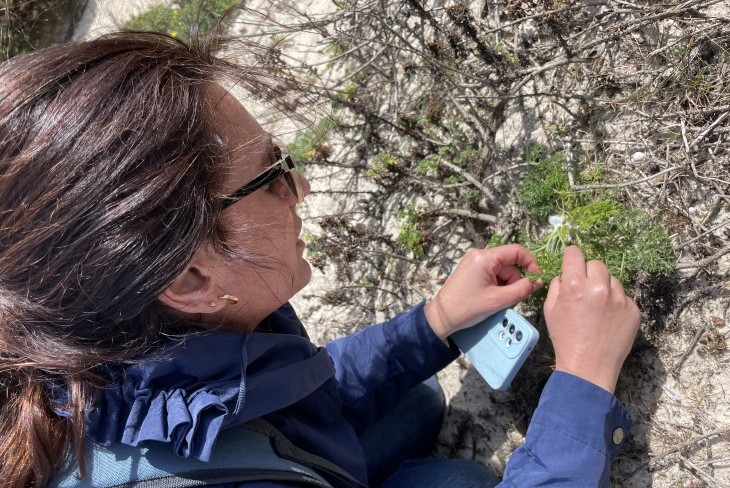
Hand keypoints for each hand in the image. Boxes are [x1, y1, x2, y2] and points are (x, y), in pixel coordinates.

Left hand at [424, 244, 541, 339]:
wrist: (442, 317)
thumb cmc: (468, 308)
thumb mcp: (499, 300)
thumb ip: (522, 289)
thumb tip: (539, 282)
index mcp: (485, 257)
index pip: (516, 251)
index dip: (531, 263)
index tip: (537, 279)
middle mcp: (479, 254)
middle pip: (509, 264)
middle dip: (514, 282)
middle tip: (510, 300)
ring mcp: (474, 261)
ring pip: (502, 271)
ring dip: (506, 287)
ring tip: (498, 302)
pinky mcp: (471, 270)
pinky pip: (492, 274)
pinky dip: (497, 286)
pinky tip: (491, 299)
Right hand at [544, 246, 639, 392]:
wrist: (588, 367)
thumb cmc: (565, 339)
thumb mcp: (550, 310)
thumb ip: (557, 286)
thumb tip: (566, 275)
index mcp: (575, 285)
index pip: (575, 254)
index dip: (572, 257)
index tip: (572, 261)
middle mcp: (599, 287)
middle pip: (596, 264)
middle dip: (589, 273)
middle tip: (585, 288)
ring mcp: (619, 299)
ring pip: (612, 279)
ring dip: (605, 287)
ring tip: (598, 308)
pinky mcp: (634, 310)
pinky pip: (624, 297)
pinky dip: (616, 303)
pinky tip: (608, 319)